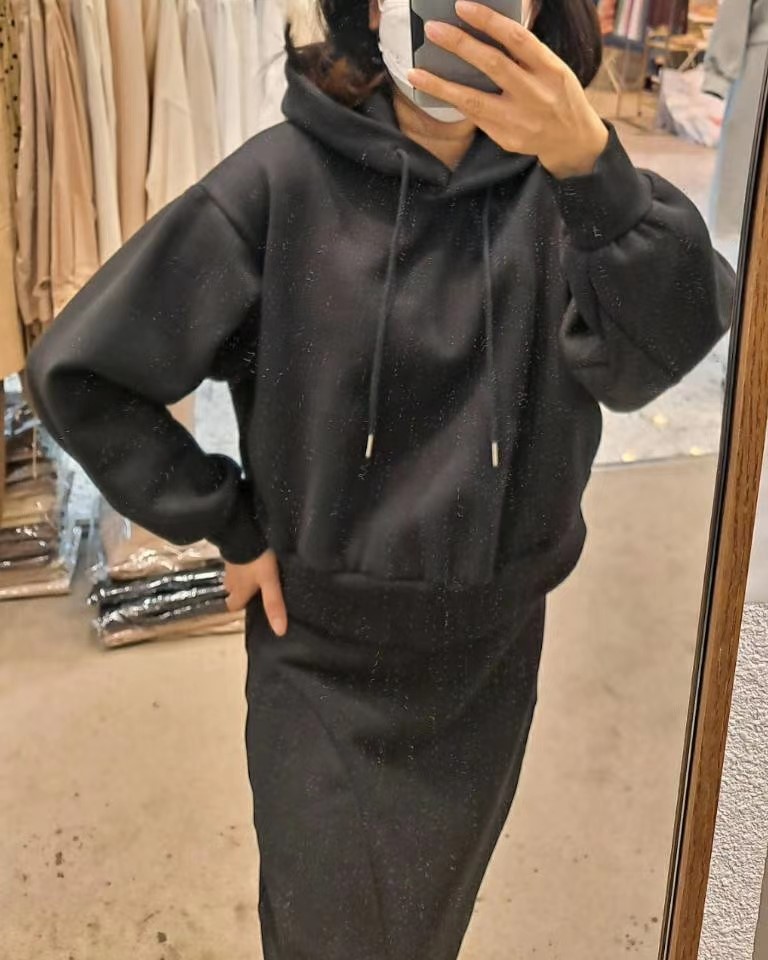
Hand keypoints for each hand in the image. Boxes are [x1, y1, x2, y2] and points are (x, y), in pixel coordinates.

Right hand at [224, 549, 287, 635]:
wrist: (243, 533)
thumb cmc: (256, 561)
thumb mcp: (270, 583)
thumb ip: (273, 604)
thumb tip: (279, 632)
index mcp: (239, 591)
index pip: (233, 606)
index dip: (242, 606)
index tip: (254, 604)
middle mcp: (231, 580)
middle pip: (234, 591)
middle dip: (243, 591)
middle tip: (258, 587)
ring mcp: (229, 565)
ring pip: (235, 576)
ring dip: (243, 576)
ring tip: (258, 572)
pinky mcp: (232, 551)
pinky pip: (237, 561)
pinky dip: (244, 562)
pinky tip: (254, 558)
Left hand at [408, 0, 608, 178]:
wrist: (572, 140)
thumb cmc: (558, 95)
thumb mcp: (553, 69)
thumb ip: (525, 54)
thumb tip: (485, 29)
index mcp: (550, 69)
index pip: (517, 39)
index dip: (488, 21)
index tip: (462, 6)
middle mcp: (535, 94)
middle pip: (492, 65)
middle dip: (460, 45)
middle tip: (432, 29)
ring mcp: (519, 119)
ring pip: (474, 100)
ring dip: (441, 85)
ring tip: (416, 72)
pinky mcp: (506, 138)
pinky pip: (474, 117)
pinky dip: (453, 102)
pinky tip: (434, 92)